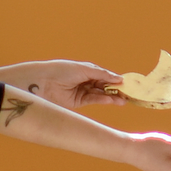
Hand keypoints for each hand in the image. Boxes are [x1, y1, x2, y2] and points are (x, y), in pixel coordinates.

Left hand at [0, 60, 125, 108]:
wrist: (41, 83)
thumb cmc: (60, 70)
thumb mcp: (83, 69)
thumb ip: (101, 74)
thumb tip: (118, 78)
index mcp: (84, 69)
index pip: (103, 75)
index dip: (114, 79)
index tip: (126, 83)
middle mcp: (83, 80)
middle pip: (103, 85)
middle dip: (115, 89)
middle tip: (128, 94)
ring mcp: (80, 91)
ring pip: (100, 94)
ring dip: (111, 97)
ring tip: (123, 100)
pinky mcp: (77, 102)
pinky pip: (92, 100)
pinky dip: (102, 99)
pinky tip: (111, 100)